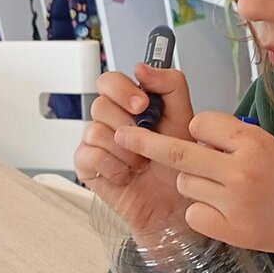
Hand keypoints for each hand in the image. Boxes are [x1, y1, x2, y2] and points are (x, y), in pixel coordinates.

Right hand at [73, 64, 194, 236]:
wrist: (176, 205)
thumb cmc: (180, 164)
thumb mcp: (185, 120)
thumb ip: (171, 86)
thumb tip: (142, 67)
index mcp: (131, 105)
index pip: (109, 81)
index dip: (122, 89)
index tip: (142, 105)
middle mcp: (111, 121)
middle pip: (100, 104)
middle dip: (127, 124)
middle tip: (145, 140)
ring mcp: (97, 143)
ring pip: (95, 131)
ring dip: (125, 150)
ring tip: (141, 162)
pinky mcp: (88, 166)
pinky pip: (88, 156)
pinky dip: (113, 166)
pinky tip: (127, 174)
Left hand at [114, 112, 273, 272]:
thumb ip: (239, 142)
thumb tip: (199, 137)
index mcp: (253, 143)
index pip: (202, 124)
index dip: (199, 130)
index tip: (205, 137)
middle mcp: (240, 171)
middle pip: (178, 152)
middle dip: (145, 142)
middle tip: (122, 134)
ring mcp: (233, 203)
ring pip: (185, 184)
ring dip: (192, 183)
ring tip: (221, 190)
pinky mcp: (230, 230)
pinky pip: (194, 213)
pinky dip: (202, 211)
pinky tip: (223, 212)